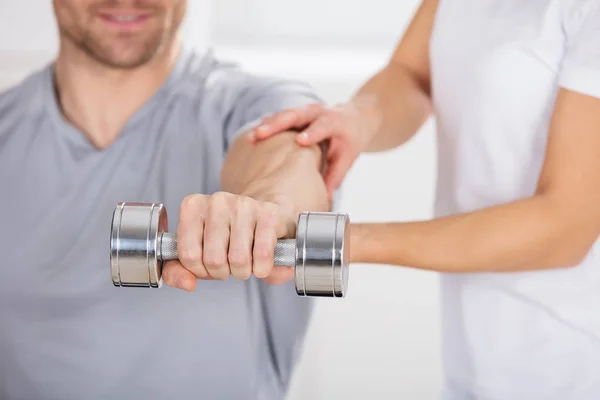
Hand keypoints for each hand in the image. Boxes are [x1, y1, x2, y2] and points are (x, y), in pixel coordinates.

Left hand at [162, 192, 294, 290]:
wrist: (262, 217)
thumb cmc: (226, 239)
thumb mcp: (196, 253)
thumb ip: (177, 273)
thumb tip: (188, 284)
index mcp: (193, 206)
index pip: (188, 255)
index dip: (200, 271)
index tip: (208, 266)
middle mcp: (217, 200)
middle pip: (214, 259)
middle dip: (222, 273)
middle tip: (228, 265)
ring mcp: (244, 204)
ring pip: (238, 259)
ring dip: (243, 272)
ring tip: (244, 263)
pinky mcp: (268, 212)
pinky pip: (262, 254)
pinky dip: (262, 268)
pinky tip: (260, 263)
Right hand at [248, 101, 377, 197]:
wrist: (354, 118)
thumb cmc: (349, 141)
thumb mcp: (347, 158)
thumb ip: (334, 177)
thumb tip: (325, 201)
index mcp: (334, 123)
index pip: (322, 127)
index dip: (312, 133)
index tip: (300, 141)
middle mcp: (318, 113)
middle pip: (296, 115)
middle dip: (277, 125)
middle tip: (261, 134)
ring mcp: (305, 111)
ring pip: (284, 115)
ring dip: (267, 126)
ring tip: (252, 138)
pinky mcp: (295, 113)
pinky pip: (279, 117)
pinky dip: (266, 126)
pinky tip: (252, 137)